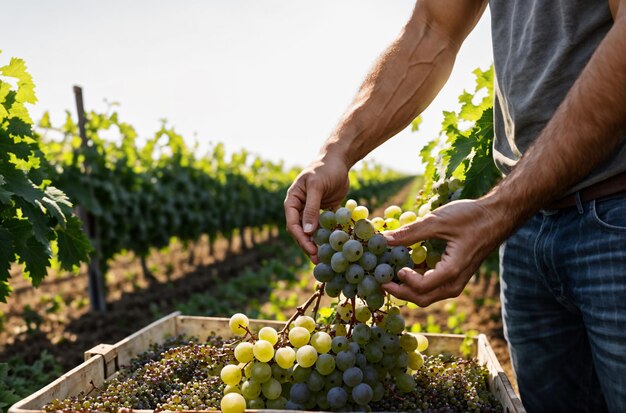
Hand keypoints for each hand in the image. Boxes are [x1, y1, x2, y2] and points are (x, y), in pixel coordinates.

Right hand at [284, 155, 349, 261]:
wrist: (338, 159)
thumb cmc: (324, 169)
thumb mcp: (316, 187)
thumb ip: (312, 208)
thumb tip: (308, 232)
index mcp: (292, 201)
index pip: (292, 224)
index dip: (301, 239)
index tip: (311, 250)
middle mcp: (300, 208)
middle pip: (302, 232)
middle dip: (309, 246)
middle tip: (319, 260)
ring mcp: (312, 211)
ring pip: (313, 232)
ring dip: (319, 244)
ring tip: (327, 258)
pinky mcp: (325, 211)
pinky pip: (326, 227)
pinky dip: (330, 235)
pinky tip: (337, 245)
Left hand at [381, 198, 511, 305]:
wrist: (496, 216)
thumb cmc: (471, 217)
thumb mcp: (438, 221)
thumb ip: (411, 232)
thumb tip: (383, 239)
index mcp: (453, 271)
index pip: (422, 288)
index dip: (403, 281)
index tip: (394, 267)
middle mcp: (454, 283)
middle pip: (421, 298)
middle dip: (399, 291)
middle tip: (379, 279)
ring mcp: (454, 281)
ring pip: (425, 295)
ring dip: (405, 287)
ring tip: (388, 271)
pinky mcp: (453, 276)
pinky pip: (431, 285)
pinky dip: (415, 279)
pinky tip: (403, 264)